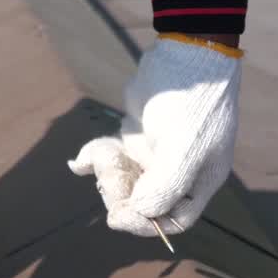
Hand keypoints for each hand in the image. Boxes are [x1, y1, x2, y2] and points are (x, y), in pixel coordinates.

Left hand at [69, 35, 239, 235]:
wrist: (186, 54)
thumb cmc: (192, 106)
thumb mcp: (185, 151)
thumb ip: (163, 189)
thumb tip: (134, 215)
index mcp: (199, 180)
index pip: (175, 219)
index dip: (147, 224)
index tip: (120, 215)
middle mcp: (179, 170)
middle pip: (144, 202)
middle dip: (122, 193)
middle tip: (108, 176)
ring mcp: (156, 153)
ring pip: (125, 179)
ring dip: (107, 172)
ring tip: (100, 154)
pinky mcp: (137, 133)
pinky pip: (112, 155)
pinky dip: (94, 158)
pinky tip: (78, 162)